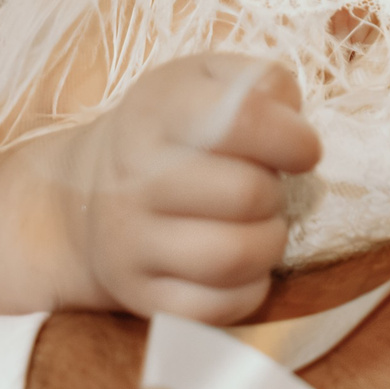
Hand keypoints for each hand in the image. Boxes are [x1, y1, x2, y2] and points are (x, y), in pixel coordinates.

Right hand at [60, 52, 323, 321]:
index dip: (291, 138)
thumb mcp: (208, 79)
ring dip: (269, 242)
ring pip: (233, 257)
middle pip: (245, 194)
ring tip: (260, 225)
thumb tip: (293, 117)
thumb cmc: (173, 130)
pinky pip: (214, 309)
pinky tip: (243, 265)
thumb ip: (261, 81)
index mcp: (159, 111)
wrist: (86, 194)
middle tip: (267, 188)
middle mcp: (135, 179)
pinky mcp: (139, 297)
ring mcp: (131, 244)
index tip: (303, 149)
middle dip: (276, 192)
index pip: (242, 120)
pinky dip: (248, 290)